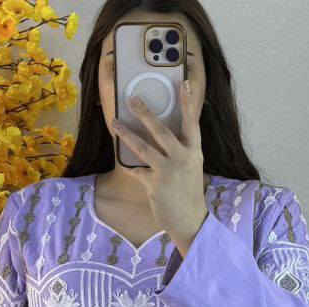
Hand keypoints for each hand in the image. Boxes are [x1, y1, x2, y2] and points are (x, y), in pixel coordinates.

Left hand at [109, 78, 207, 251]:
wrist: (190, 221)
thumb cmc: (188, 192)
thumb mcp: (190, 168)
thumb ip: (178, 150)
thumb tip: (157, 132)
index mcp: (193, 153)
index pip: (192, 123)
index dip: (187, 102)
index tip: (183, 82)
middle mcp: (182, 159)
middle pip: (161, 130)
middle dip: (145, 113)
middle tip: (132, 99)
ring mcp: (168, 171)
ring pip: (143, 147)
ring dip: (126, 134)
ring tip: (114, 123)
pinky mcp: (154, 184)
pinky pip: (136, 170)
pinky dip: (131, 168)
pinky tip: (125, 165)